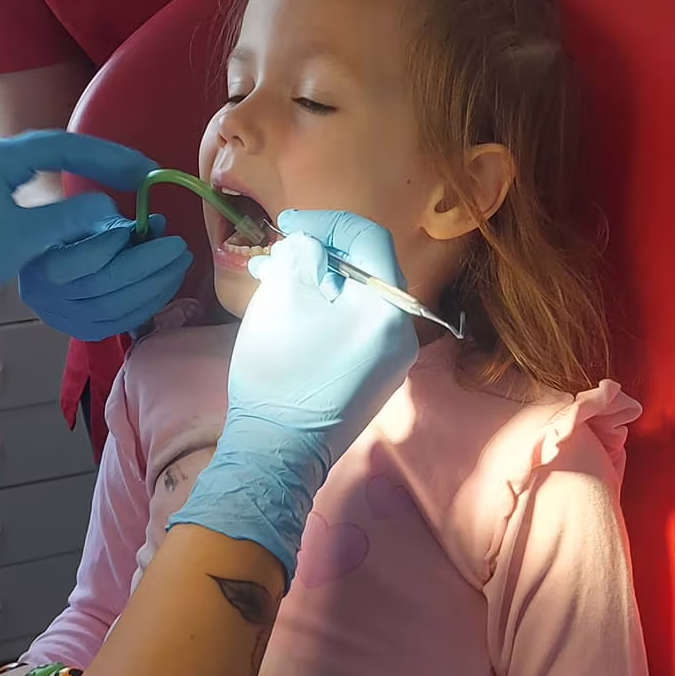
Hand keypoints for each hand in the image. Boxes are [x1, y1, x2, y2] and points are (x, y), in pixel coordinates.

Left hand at [0, 130, 189, 341]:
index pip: (64, 145)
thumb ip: (70, 217)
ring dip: (91, 165)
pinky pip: (44, 171)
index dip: (108, 156)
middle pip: (62, 145)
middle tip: (144, 172)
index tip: (142, 170)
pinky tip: (95, 187)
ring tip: (128, 177)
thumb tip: (109, 205)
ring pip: (54, 156)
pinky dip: (73, 176)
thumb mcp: (26, 238)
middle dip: (104, 158)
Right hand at [19, 209, 189, 340]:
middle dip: (149, 265)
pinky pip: (122, 322)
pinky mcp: (84, 330)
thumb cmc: (59, 231)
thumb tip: (156, 225)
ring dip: (156, 286)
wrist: (36, 265)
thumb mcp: (77, 214)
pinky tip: (167, 284)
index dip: (113, 243)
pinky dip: (149, 303)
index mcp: (39, 264)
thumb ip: (111, 218)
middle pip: (105, 285)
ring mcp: (66, 319)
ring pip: (117, 308)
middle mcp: (49, 298)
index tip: (135, 225)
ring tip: (179, 264)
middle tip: (179, 246)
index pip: (80, 259)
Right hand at [167, 211, 417, 577]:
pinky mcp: (374, 380)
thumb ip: (303, 255)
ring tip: (272, 279)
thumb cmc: (280, 372)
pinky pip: (354, 328)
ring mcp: (391, 361)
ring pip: (356, 299)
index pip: (368, 239)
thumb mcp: (284, 296)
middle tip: (275, 253)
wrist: (276, 453)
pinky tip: (289, 312)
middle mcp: (403, 333)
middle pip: (365, 269)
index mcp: (389, 308)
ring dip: (316, 281)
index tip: (286, 223)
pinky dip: (324, 310)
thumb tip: (312, 246)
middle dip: (318, 253)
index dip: (325, 222)